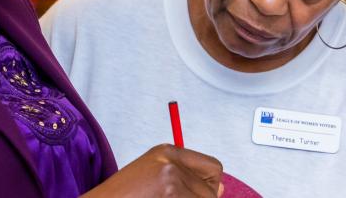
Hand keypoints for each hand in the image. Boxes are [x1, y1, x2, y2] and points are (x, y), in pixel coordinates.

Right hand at [82, 144, 223, 197]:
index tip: (198, 195)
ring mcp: (171, 180)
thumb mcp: (154, 178)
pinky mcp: (170, 194)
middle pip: (211, 191)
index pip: (214, 168)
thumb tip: (222, 188)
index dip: (210, 187)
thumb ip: (186, 180)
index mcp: (168, 151)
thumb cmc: (124, 196)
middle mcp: (171, 161)